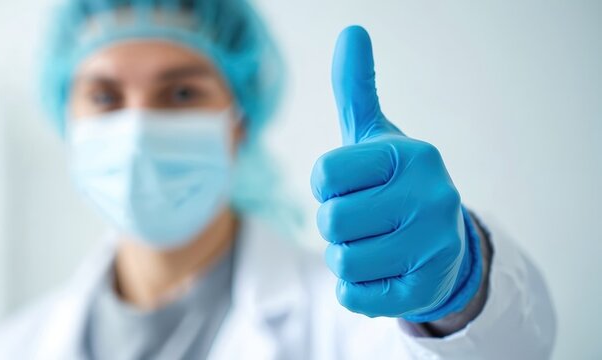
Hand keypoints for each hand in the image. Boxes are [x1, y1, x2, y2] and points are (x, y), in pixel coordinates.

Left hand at [310, 26, 481, 321]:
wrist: (444, 247)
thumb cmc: (394, 186)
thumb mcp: (374, 137)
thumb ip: (356, 89)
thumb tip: (352, 31)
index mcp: (412, 155)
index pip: (325, 174)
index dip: (327, 187)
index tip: (352, 186)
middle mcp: (432, 195)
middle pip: (332, 221)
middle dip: (335, 226)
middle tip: (365, 222)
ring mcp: (434, 244)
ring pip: (342, 260)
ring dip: (345, 258)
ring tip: (374, 246)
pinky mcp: (426, 288)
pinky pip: (354, 295)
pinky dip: (356, 289)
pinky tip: (381, 274)